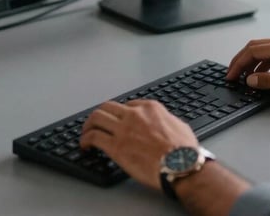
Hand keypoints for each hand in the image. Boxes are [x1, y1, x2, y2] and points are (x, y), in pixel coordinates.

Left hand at [80, 99, 196, 189]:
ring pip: (96, 118)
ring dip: (88, 125)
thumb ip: (167, 121)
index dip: (120, 113)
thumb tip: (165, 125)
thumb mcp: (179, 125)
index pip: (128, 104)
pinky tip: (85, 145)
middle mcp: (134, 115)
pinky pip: (93, 137)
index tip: (117, 120)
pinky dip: (85, 139)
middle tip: (95, 123)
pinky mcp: (116, 147)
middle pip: (108, 107)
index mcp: (150, 108)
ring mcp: (123, 130)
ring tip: (85, 133)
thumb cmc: (184, 151)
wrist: (181, 165)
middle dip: (100, 114)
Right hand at [227, 37, 269, 100]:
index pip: (252, 51)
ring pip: (265, 51)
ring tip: (245, 77)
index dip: (238, 63)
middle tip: (232, 73)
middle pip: (256, 47)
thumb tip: (251, 79)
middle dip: (241, 61)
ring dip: (252, 63)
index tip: (231, 74)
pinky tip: (262, 75)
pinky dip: (263, 64)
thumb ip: (269, 81)